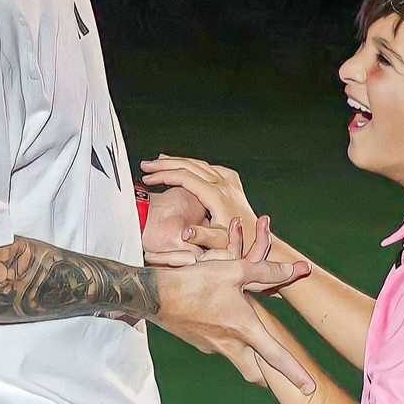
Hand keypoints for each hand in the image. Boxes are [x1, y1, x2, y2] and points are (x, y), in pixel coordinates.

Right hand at [140, 155, 254, 250]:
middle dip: (165, 164)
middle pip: (189, 165)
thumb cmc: (239, 242)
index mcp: (216, 195)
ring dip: (177, 161)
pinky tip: (184, 166)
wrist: (258, 238)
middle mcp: (223, 184)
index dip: (164, 175)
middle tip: (146, 165)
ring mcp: (229, 181)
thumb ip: (202, 236)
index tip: (148, 178)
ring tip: (159, 162)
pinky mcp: (232, 182)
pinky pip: (208, 167)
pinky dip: (192, 165)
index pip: (184, 177)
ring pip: (198, 163)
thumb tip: (185, 233)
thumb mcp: (219, 242)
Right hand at [151, 224, 313, 392]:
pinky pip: (221, 347)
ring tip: (256, 346)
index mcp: (243, 328)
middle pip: (256, 372)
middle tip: (280, 379)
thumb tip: (297, 268)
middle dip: (269, 377)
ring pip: (238, 360)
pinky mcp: (199, 342)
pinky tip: (225, 324)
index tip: (309, 388)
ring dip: (250, 358)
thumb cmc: (195, 281)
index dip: (295, 373)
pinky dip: (229, 342)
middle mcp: (230, 344)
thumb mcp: (235, 270)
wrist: (155, 295)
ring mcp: (212, 347)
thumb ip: (268, 271)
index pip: (276, 357)